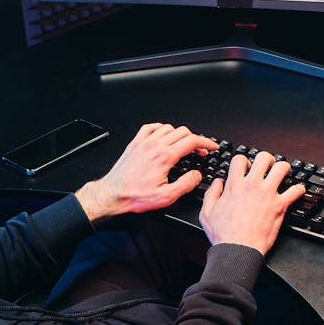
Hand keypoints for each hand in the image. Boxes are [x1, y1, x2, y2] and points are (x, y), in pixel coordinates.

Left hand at [76, 122, 218, 222]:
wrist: (112, 194)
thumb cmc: (134, 196)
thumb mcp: (165, 197)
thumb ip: (185, 184)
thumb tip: (196, 175)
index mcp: (164, 157)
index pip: (191, 141)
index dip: (206, 142)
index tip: (211, 147)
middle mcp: (154, 146)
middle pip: (182, 132)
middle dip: (195, 139)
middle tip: (200, 150)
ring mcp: (143, 142)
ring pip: (168, 128)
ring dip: (180, 134)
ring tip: (184, 144)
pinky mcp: (135, 143)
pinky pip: (151, 127)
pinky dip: (161, 128)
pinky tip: (164, 136)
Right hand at [199, 151, 304, 254]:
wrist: (237, 250)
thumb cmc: (223, 235)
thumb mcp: (206, 213)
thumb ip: (211, 194)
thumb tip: (217, 182)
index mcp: (234, 185)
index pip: (240, 159)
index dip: (244, 161)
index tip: (246, 168)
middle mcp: (252, 186)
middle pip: (264, 157)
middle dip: (267, 160)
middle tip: (268, 167)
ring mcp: (267, 194)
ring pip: (282, 168)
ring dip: (284, 169)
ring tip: (283, 175)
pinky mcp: (279, 205)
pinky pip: (296, 190)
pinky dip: (299, 190)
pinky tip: (296, 192)